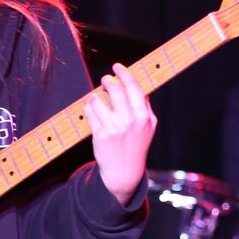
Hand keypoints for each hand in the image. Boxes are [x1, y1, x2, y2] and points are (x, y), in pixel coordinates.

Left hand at [85, 63, 156, 204]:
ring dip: (96, 96)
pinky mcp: (100, 135)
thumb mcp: (148, 126)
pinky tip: (92, 109)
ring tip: (97, 99)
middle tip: (105, 80)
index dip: (123, 73)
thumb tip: (136, 85)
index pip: (133, 87)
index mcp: (144, 116)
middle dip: (107, 81)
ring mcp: (114, 128)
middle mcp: (130, 121)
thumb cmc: (136, 145)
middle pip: (115, 89)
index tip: (117, 67)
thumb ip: (145, 106)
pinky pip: (90, 112)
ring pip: (99, 100)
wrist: (124, 171)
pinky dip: (90, 107)